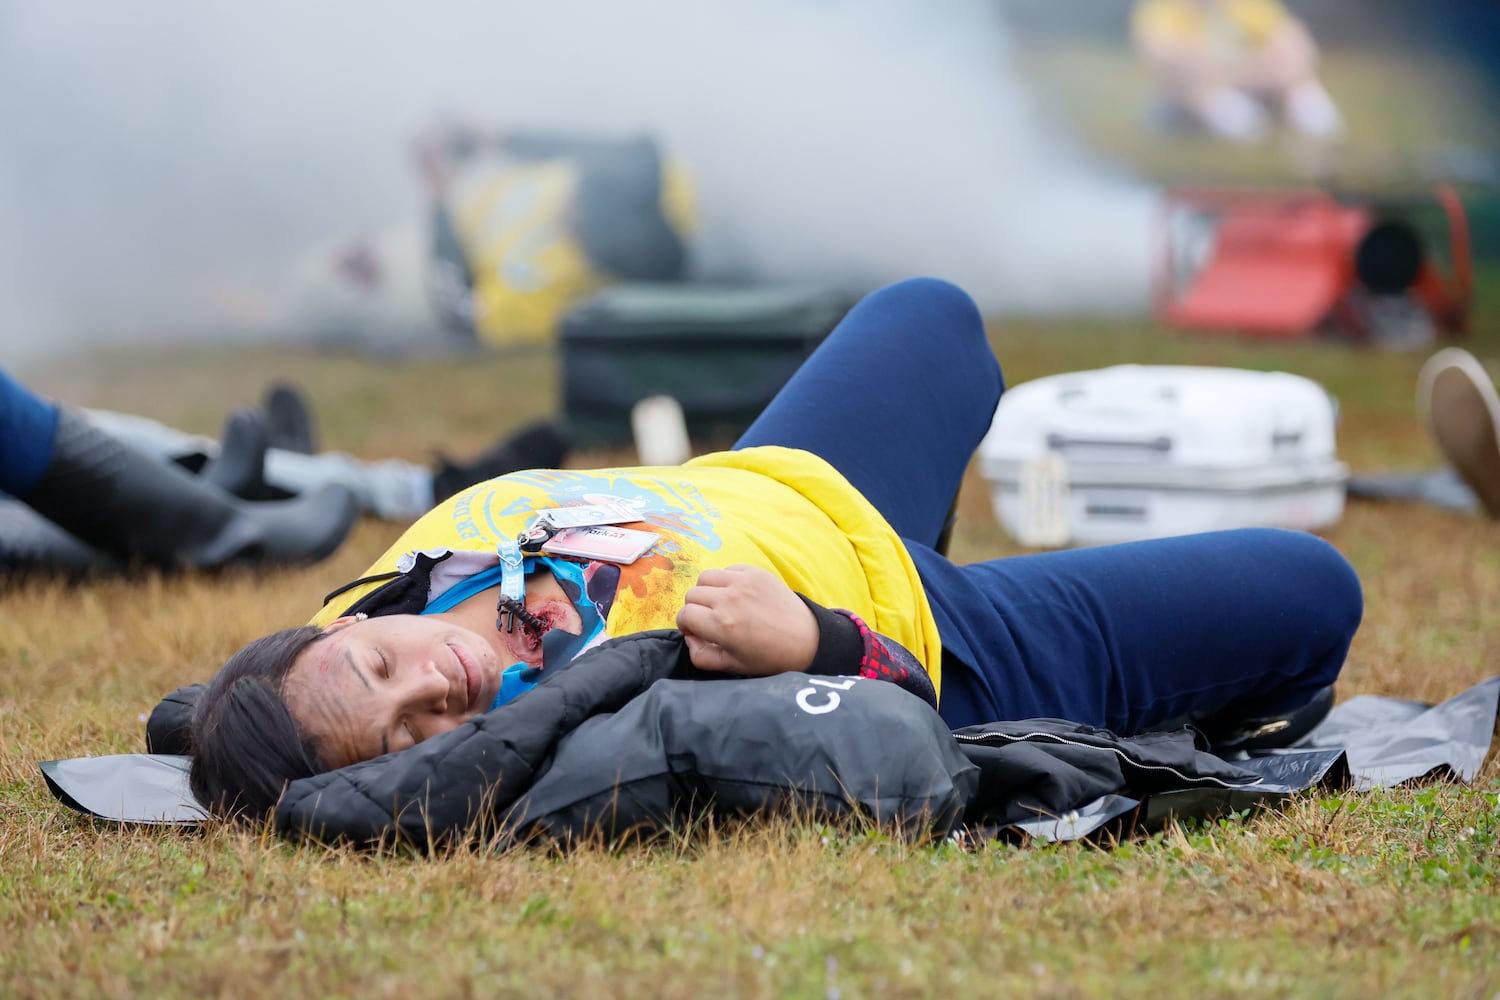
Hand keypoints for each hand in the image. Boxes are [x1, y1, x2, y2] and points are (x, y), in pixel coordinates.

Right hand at [675, 565, 818, 675]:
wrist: (807, 639)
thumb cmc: (770, 657)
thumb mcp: (732, 666)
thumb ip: (701, 655)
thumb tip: (690, 637)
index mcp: (721, 625)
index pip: (684, 615)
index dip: (687, 625)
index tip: (697, 631)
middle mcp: (729, 599)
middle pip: (692, 594)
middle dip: (696, 609)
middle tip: (710, 619)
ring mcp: (743, 582)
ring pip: (706, 577)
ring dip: (708, 591)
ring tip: (722, 604)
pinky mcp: (756, 572)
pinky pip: (727, 569)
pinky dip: (726, 580)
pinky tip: (738, 594)